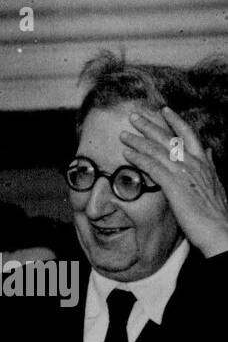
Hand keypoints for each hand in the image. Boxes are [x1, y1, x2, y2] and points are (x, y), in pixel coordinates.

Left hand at [121, 107, 227, 257]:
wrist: (219, 230)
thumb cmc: (215, 212)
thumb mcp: (215, 184)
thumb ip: (209, 166)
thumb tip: (208, 152)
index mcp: (204, 163)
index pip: (189, 135)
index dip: (175, 121)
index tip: (164, 110)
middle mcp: (195, 163)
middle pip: (169, 138)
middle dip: (150, 125)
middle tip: (133, 116)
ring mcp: (185, 173)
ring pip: (158, 151)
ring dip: (138, 141)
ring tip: (123, 134)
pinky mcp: (175, 186)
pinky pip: (152, 167)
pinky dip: (139, 159)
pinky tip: (126, 154)